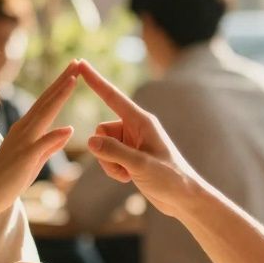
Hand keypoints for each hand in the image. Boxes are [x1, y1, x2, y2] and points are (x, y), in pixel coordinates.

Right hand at [0, 61, 77, 214]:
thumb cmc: (9, 179)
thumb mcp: (35, 159)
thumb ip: (50, 144)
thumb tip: (68, 130)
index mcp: (27, 129)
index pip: (47, 102)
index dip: (61, 86)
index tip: (75, 71)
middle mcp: (24, 129)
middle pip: (46, 100)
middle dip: (62, 80)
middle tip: (77, 62)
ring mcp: (23, 142)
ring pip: (44, 114)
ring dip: (59, 96)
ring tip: (74, 79)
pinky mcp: (23, 158)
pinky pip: (41, 145)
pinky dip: (55, 136)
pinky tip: (69, 129)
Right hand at [75, 60, 201, 216]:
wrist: (183, 198)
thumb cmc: (170, 179)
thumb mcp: (141, 165)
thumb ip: (114, 152)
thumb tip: (90, 141)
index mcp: (142, 121)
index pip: (112, 96)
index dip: (95, 80)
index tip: (80, 64)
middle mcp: (135, 127)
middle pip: (101, 130)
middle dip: (104, 151)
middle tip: (122, 168)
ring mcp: (131, 141)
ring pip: (101, 146)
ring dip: (108, 164)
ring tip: (128, 175)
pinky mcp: (129, 154)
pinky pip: (107, 156)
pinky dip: (112, 169)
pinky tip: (128, 178)